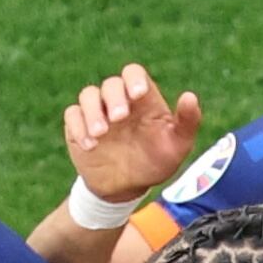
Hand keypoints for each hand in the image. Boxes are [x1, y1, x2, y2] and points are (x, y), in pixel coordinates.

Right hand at [63, 63, 204, 204]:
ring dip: (92, 111)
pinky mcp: (78, 127)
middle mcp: (118, 101)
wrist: (127, 188)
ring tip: (100, 134)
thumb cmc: (155, 163)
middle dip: (114, 98)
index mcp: (142, 99)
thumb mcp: (177, 146)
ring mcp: (97, 112)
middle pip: (111, 84)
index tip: (138, 94)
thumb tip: (190, 96)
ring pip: (88, 95)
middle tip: (118, 118)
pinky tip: (89, 145)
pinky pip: (72, 116)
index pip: (134, 73)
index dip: (133, 78)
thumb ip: (187, 122)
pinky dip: (78, 127)